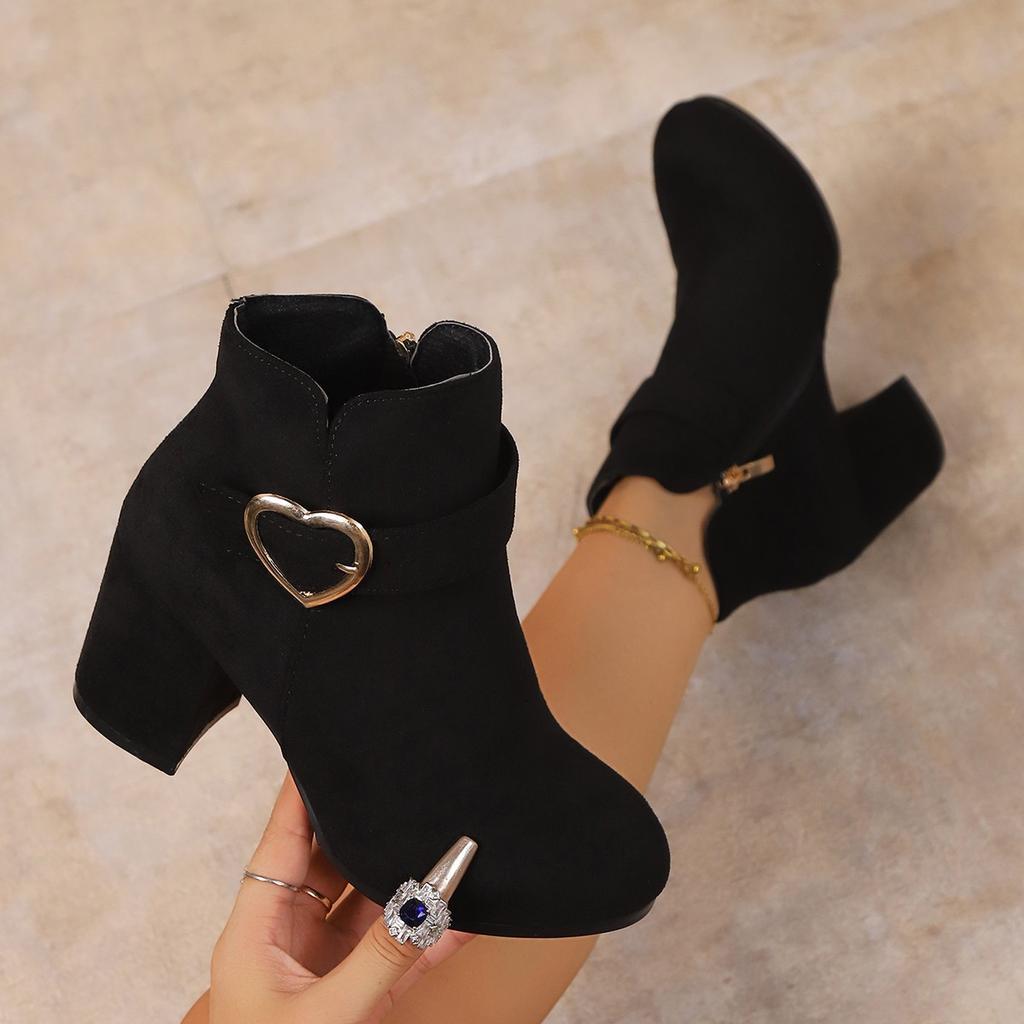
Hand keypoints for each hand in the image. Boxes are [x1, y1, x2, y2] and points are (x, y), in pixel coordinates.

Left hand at [186, 773, 473, 1023]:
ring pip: (368, 902)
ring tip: (446, 837)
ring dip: (407, 880)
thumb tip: (439, 896)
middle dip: (368, 825)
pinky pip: (392, 950)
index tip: (329, 739)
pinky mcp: (353, 993)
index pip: (280, 839)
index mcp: (254, 932)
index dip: (303, 789)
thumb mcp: (328, 1019)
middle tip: (406, 780)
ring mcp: (321, 965)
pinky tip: (463, 914)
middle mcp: (286, 938)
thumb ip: (386, 956)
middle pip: (330, 861)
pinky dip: (426, 936)